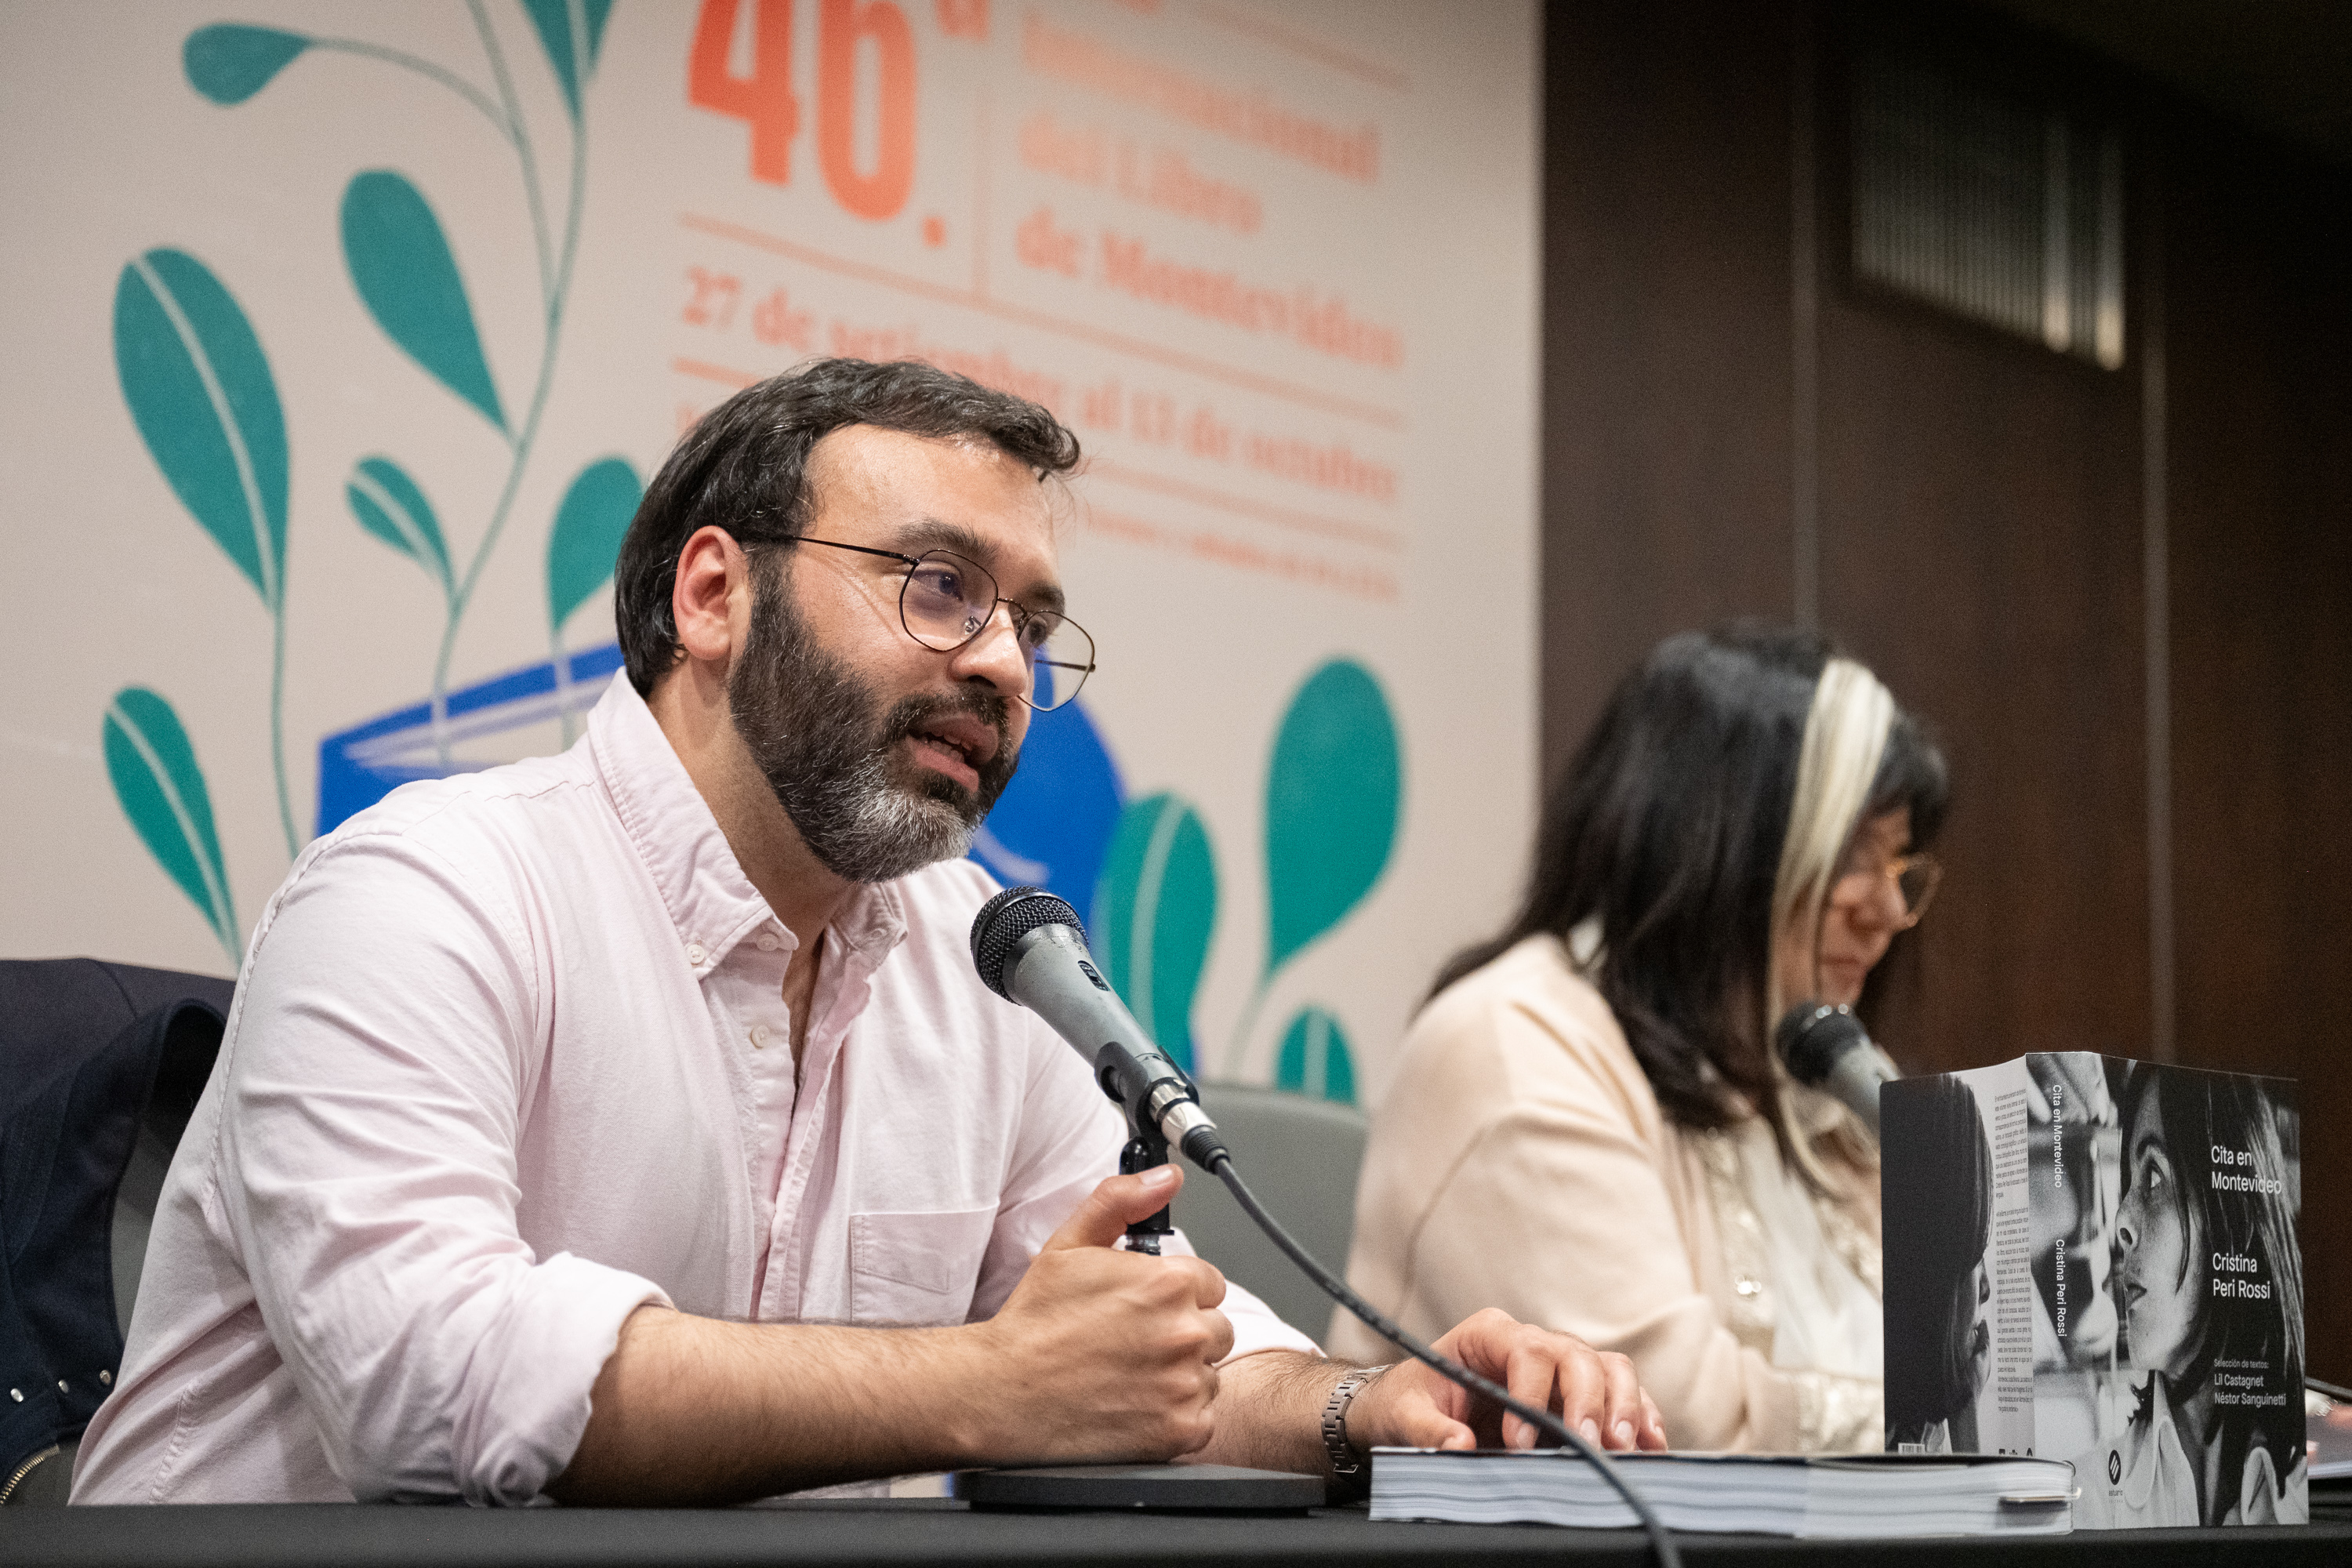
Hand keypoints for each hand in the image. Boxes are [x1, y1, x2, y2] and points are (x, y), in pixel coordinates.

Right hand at [959, 1165, 1234, 1464]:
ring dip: (1180, 1375)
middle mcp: (1183, 1332)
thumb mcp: (1070, 1245)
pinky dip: (1175, 1415)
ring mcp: (1184, 1385)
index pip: (1209, 1284)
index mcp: (1167, 1283)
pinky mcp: (1180, 1431)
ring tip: (1129, 1376)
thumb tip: (1166, 1179)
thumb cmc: (1034, 1324)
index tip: (1146, 1309)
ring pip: (1208, 1373)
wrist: (1001, 1393)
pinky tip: (1135, 1406)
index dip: (1176, 1295)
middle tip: (1133, 1344)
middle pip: (1215, 1329)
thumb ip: (1122, 1202)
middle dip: (1182, 1333)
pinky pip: (1201, 1417)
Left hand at [1346, 1308, 1667, 1454]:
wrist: (1417, 1407)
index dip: (1532, 1393)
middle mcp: (1533, 1343)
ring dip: (1624, 1407)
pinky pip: (1622, 1396)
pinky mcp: (1578, 1395)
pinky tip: (1650, 1447)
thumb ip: (1428, 1428)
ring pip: (1610, 1370)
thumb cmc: (1410, 1402)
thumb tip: (1459, 1444)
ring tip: (1623, 1448)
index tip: (1520, 1442)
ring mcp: (1561, 1368)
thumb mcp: (1403, 1414)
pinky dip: (1641, 1418)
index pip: (1529, 1349)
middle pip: (1578, 1357)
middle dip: (1589, 1402)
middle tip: (1588, 1445)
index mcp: (1490, 1334)